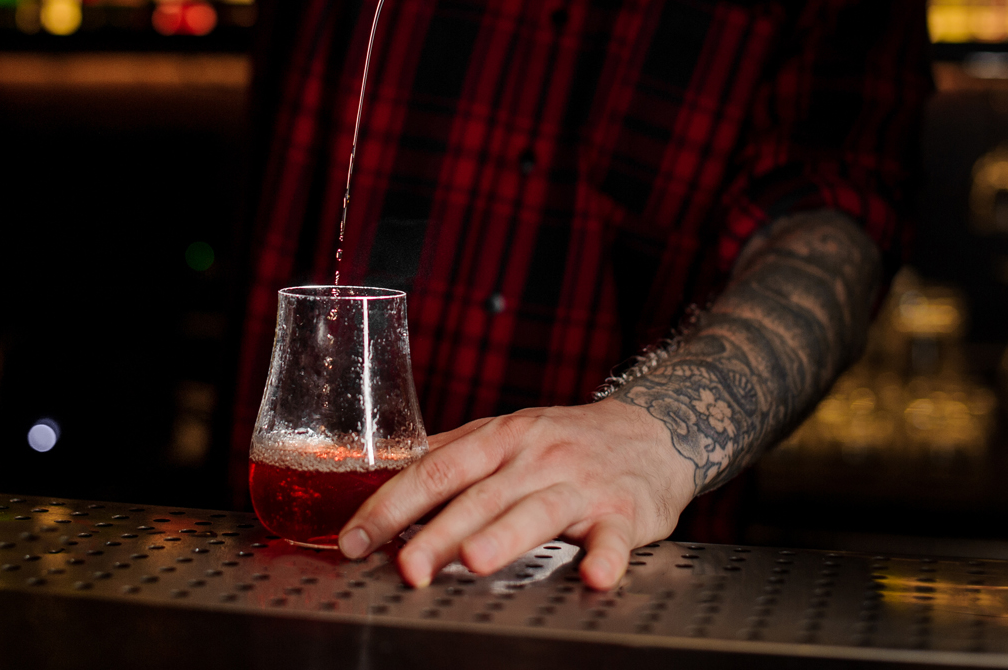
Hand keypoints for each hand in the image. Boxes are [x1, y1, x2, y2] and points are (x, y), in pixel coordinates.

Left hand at [336, 399, 695, 589]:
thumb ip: (449, 454)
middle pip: (478, 496)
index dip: (392, 506)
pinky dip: (606, 558)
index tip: (356, 539)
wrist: (652, 431)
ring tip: (476, 563)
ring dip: (506, 536)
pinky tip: (594, 577)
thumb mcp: (505, 433)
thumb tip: (383, 476)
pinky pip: (615, 538)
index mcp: (497, 439)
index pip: (434, 470)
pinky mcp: (624, 512)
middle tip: (406, 569)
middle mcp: (534, 457)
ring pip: (537, 510)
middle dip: (438, 534)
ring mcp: (580, 484)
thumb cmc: (564, 440)